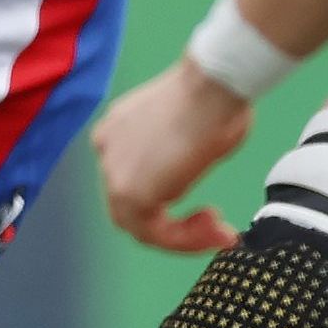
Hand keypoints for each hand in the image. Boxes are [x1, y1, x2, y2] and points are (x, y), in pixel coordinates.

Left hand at [94, 59, 260, 254]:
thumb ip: (177, 149)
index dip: (168, 198)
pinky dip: (186, 241)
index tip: (205, 203)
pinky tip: (217, 233)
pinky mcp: (131, 193)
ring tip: (221, 232)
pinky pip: (155, 234)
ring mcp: (113, 173)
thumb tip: (190, 161)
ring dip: (184, 237)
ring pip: (141, 226)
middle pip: (130, 206)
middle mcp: (106, 152)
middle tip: (213, 222)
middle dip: (173, 223)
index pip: (130, 179)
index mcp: (116, 131)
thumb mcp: (187, 123)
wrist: (212, 86)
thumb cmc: (214, 96)